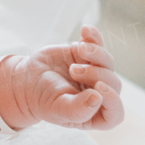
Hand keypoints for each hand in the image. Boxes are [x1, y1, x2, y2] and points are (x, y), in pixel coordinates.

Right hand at [0, 26, 123, 130]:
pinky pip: (97, 43)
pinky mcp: (86, 55)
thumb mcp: (58, 109)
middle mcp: (100, 94)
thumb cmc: (44, 100)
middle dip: (96, 74)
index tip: (98, 87)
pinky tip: (86, 29)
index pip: (115, 112)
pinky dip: (94, 36)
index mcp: (96, 114)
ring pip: (108, 61)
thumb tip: (98, 98)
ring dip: (96, 53)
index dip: (112, 99)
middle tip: (73, 70)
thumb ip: (78, 109)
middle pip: (113, 83)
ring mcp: (95, 72)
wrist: (29, 80)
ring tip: (79, 49)